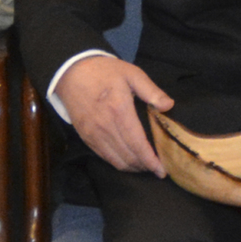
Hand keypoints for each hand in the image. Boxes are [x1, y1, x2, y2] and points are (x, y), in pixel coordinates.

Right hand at [58, 54, 172, 174]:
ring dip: (132, 167)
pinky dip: (118, 163)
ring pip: (116, 160)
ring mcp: (93, 134)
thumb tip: (169, 106)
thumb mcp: (132, 73)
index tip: (162, 170)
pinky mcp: (85, 137)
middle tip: (157, 169)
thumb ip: (151, 91)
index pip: (138, 144)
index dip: (151, 160)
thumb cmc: (105, 71)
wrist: (72, 72)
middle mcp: (106, 127)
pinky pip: (104, 156)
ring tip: (145, 167)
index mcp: (120, 110)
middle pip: (128, 156)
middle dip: (144, 167)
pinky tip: (127, 161)